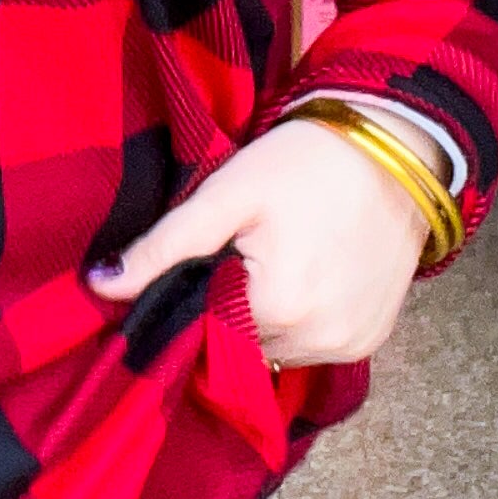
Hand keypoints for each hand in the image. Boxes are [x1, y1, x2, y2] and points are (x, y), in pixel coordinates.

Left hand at [86, 115, 435, 371]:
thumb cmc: (306, 162)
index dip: (194, 296)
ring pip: (276, 349)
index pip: (202, 329)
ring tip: (279, 260)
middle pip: (241, 343)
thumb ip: (165, 245)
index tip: (206, 260)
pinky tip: (308, 275)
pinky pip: (316, 346)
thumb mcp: (227, 193)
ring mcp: (349, 345)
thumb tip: (100, 285)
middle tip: (243, 252)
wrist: (397, 148)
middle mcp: (316, 341)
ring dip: (266, 319)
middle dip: (229, 307)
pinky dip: (303, 321)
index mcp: (276, 309)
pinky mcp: (371, 340)